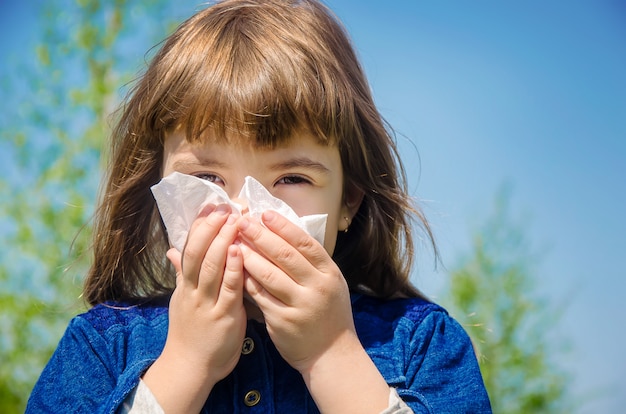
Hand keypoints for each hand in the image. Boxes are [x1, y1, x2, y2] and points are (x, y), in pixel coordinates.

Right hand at [143, 204, 246, 412]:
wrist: (189, 368)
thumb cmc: (190, 334)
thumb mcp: (181, 300)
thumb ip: (181, 274)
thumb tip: (172, 250)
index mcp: (185, 285)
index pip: (189, 249)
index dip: (200, 227)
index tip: (211, 208)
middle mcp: (193, 291)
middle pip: (198, 252)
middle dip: (212, 228)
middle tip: (225, 208)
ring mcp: (207, 303)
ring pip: (211, 266)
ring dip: (223, 241)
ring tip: (234, 220)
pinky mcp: (223, 316)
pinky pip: (228, 289)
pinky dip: (233, 268)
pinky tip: (239, 251)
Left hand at [237, 210, 356, 373]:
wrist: (331, 354)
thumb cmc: (328, 314)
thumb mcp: (331, 283)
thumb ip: (311, 262)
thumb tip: (286, 232)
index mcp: (329, 273)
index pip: (305, 243)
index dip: (284, 226)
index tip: (264, 214)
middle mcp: (317, 287)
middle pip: (285, 255)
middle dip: (261, 236)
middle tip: (243, 222)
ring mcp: (299, 305)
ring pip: (269, 275)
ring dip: (249, 256)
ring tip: (233, 242)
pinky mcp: (282, 321)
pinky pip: (260, 296)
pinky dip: (247, 281)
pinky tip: (235, 269)